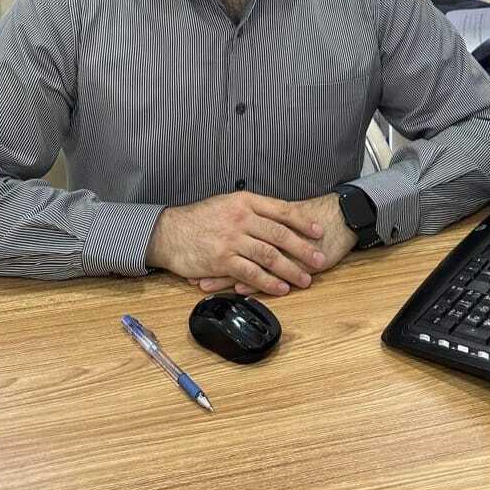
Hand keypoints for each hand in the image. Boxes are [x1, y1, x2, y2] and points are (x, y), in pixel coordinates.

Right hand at [188, 194, 357, 295]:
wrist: (169, 232)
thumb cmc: (198, 218)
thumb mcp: (226, 203)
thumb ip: (250, 209)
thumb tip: (276, 216)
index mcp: (245, 201)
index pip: (282, 210)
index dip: (303, 222)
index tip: (319, 231)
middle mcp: (241, 218)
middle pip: (280, 234)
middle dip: (304, 248)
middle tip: (320, 259)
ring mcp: (232, 239)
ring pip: (269, 255)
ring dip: (291, 269)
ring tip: (305, 278)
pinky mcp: (222, 260)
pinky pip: (251, 273)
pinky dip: (269, 282)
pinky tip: (281, 288)